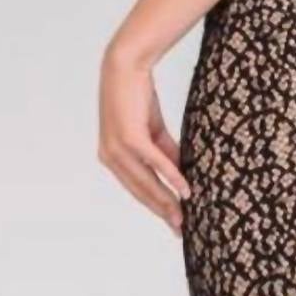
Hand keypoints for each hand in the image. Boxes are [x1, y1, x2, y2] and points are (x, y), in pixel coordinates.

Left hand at [97, 46, 191, 235]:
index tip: (173, 223)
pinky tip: (184, 189)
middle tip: (180, 229)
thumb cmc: (137, 96)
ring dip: (167, 201)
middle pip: (141, 191)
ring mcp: (117, 148)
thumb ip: (164, 154)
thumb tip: (181, 177)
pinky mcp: (129, 137)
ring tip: (183, 216)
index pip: (136, 189)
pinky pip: (154, 163)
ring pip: (146, 182)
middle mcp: (110, 157)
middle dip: (162, 212)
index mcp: (112, 158)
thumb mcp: (153, 131)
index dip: (156, 207)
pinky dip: (171, 176)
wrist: (125, 66)